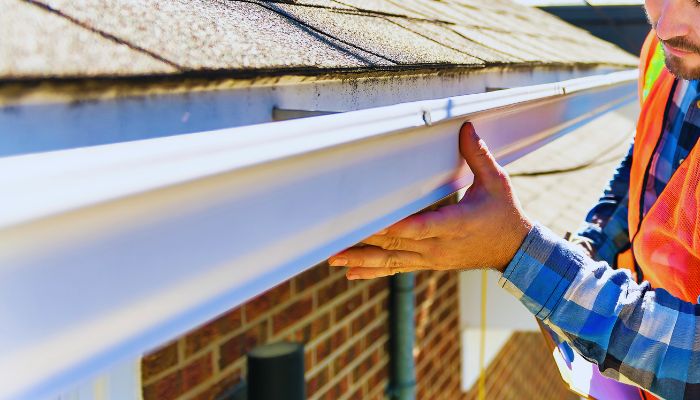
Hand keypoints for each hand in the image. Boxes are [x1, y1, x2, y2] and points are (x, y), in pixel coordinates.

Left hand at [328, 122, 532, 278]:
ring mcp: (432, 258)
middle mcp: (439, 245)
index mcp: (456, 224)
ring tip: (334, 259)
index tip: (371, 224)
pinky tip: (351, 274)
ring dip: (362, 260)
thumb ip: (478, 155)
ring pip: (392, 259)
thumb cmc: (505, 213)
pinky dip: (374, 271)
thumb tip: (465, 127)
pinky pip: (397, 268)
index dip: (395, 227)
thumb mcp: (498, 182)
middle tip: (335, 239)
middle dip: (365, 241)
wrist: (515, 251)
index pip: (420, 227)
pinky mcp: (429, 263)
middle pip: (397, 243)